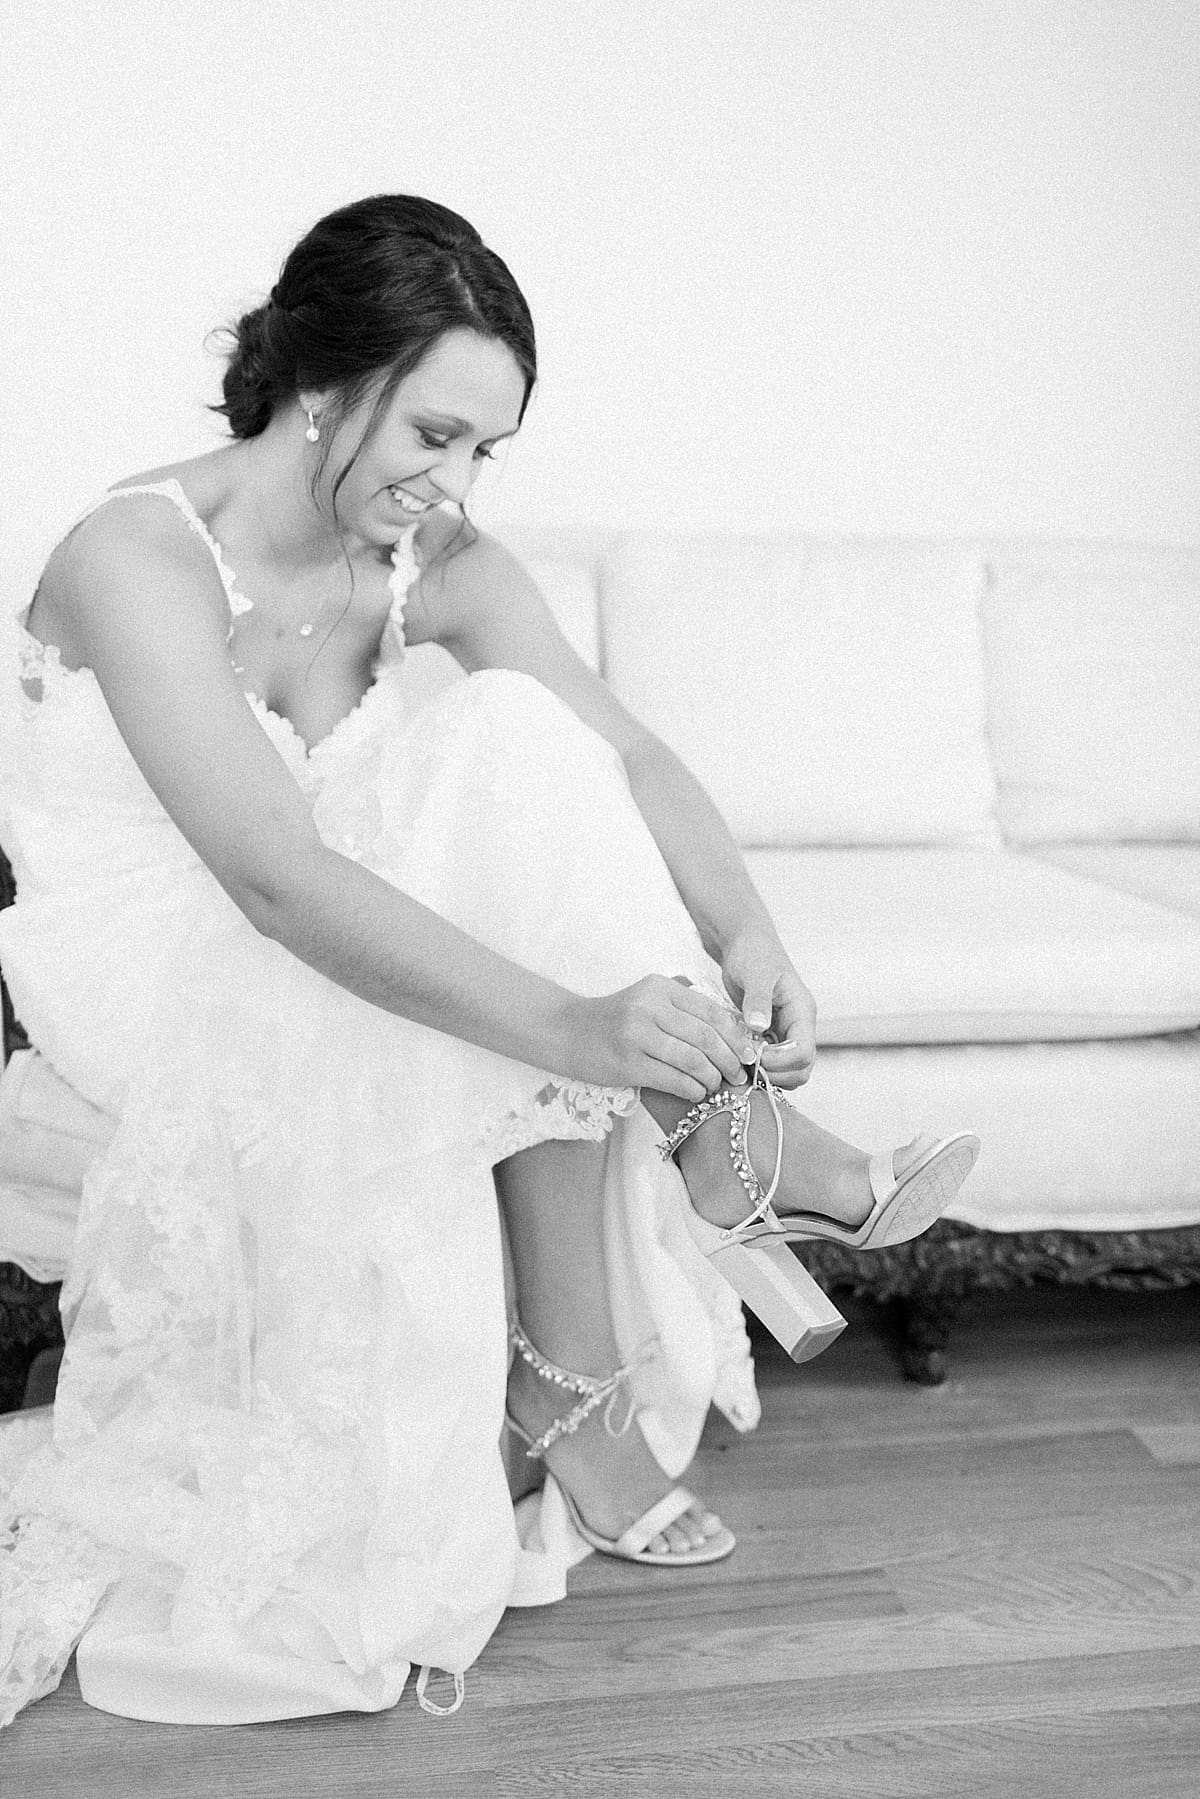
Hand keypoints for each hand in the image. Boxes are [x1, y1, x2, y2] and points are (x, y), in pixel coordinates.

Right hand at [571, 975, 754, 1103]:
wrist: (565, 1032)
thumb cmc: (612, 1019)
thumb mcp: (645, 996)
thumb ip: (680, 1000)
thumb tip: (727, 1018)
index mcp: (660, 988)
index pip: (711, 1012)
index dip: (736, 1036)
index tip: (749, 1055)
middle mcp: (650, 1006)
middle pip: (706, 1036)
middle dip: (730, 1060)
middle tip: (739, 1077)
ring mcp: (637, 1034)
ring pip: (692, 1059)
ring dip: (712, 1078)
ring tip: (716, 1087)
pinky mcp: (627, 1062)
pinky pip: (672, 1079)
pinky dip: (692, 1089)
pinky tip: (695, 1093)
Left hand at [720, 932, 816, 1088]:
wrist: (745, 945)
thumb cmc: (753, 952)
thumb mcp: (755, 972)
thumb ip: (758, 998)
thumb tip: (758, 1026)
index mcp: (802, 1012)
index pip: (803, 1053)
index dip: (779, 1063)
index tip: (752, 1056)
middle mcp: (798, 1027)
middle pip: (800, 1070)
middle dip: (773, 1075)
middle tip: (743, 1066)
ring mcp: (786, 1034)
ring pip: (787, 1072)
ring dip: (765, 1075)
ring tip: (738, 1062)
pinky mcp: (771, 1037)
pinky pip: (771, 1064)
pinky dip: (756, 1068)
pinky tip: (735, 1057)